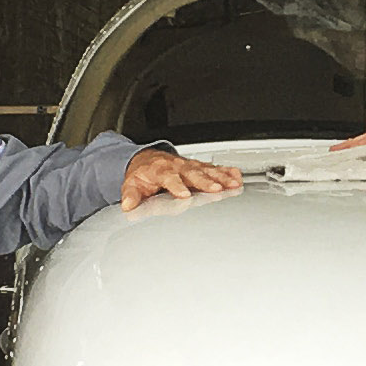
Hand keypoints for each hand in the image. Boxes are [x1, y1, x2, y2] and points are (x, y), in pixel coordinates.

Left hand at [120, 147, 243, 210]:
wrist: (148, 160)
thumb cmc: (143, 174)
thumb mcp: (132, 184)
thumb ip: (131, 195)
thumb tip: (128, 204)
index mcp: (161, 171)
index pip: (169, 178)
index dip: (177, 186)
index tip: (184, 194)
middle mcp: (178, 166)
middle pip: (193, 173)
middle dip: (206, 181)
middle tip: (217, 189)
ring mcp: (189, 166)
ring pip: (207, 170)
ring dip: (221, 177)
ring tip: (233, 184)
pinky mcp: (198, 167)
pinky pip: (214, 168)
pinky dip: (226, 172)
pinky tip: (237, 176)